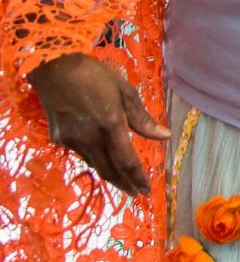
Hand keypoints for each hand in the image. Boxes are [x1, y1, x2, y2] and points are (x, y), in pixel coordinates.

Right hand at [25, 52, 171, 195]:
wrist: (52, 68)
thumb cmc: (94, 74)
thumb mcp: (124, 91)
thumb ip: (142, 118)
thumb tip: (165, 137)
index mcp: (110, 125)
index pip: (127, 162)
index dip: (138, 178)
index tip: (147, 191)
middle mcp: (90, 138)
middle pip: (110, 170)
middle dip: (125, 185)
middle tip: (137, 194)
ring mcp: (72, 140)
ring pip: (95, 164)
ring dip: (111, 175)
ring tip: (124, 182)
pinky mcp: (60, 138)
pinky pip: (82, 153)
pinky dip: (96, 159)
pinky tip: (103, 159)